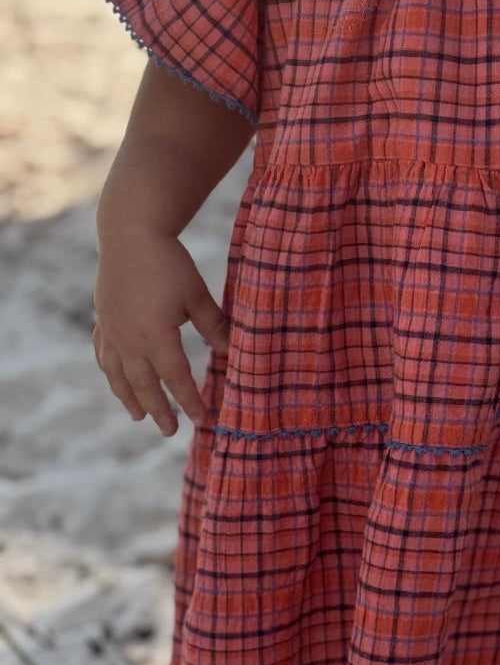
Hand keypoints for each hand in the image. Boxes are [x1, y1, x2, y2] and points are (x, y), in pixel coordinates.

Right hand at [92, 232, 228, 435]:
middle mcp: (128, 340)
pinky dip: (111, 371)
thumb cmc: (169, 262)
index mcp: (155, 338)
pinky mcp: (103, 317)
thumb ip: (214, 326)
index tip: (206, 421)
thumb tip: (230, 352)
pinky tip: (116, 377)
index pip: (177, 380)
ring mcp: (111, 330)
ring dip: (129, 397)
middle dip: (159, 410)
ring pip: (119, 374)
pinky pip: (104, 353)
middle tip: (171, 432)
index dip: (192, 402)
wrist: (130, 232)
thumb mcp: (197, 295)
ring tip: (138, 416)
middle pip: (145, 385)